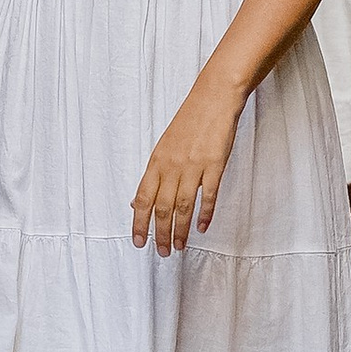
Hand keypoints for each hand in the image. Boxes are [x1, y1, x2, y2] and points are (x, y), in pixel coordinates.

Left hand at [131, 72, 247, 255]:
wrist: (213, 99)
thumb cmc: (189, 122)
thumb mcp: (164, 147)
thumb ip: (153, 175)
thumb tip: (136, 201)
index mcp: (156, 161)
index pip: (142, 199)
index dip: (139, 223)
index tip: (138, 242)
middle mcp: (172, 165)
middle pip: (163, 208)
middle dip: (161, 234)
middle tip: (163, 252)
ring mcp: (193, 165)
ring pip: (183, 206)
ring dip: (180, 230)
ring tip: (179, 246)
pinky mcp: (214, 164)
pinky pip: (208, 195)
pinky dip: (204, 214)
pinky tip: (201, 227)